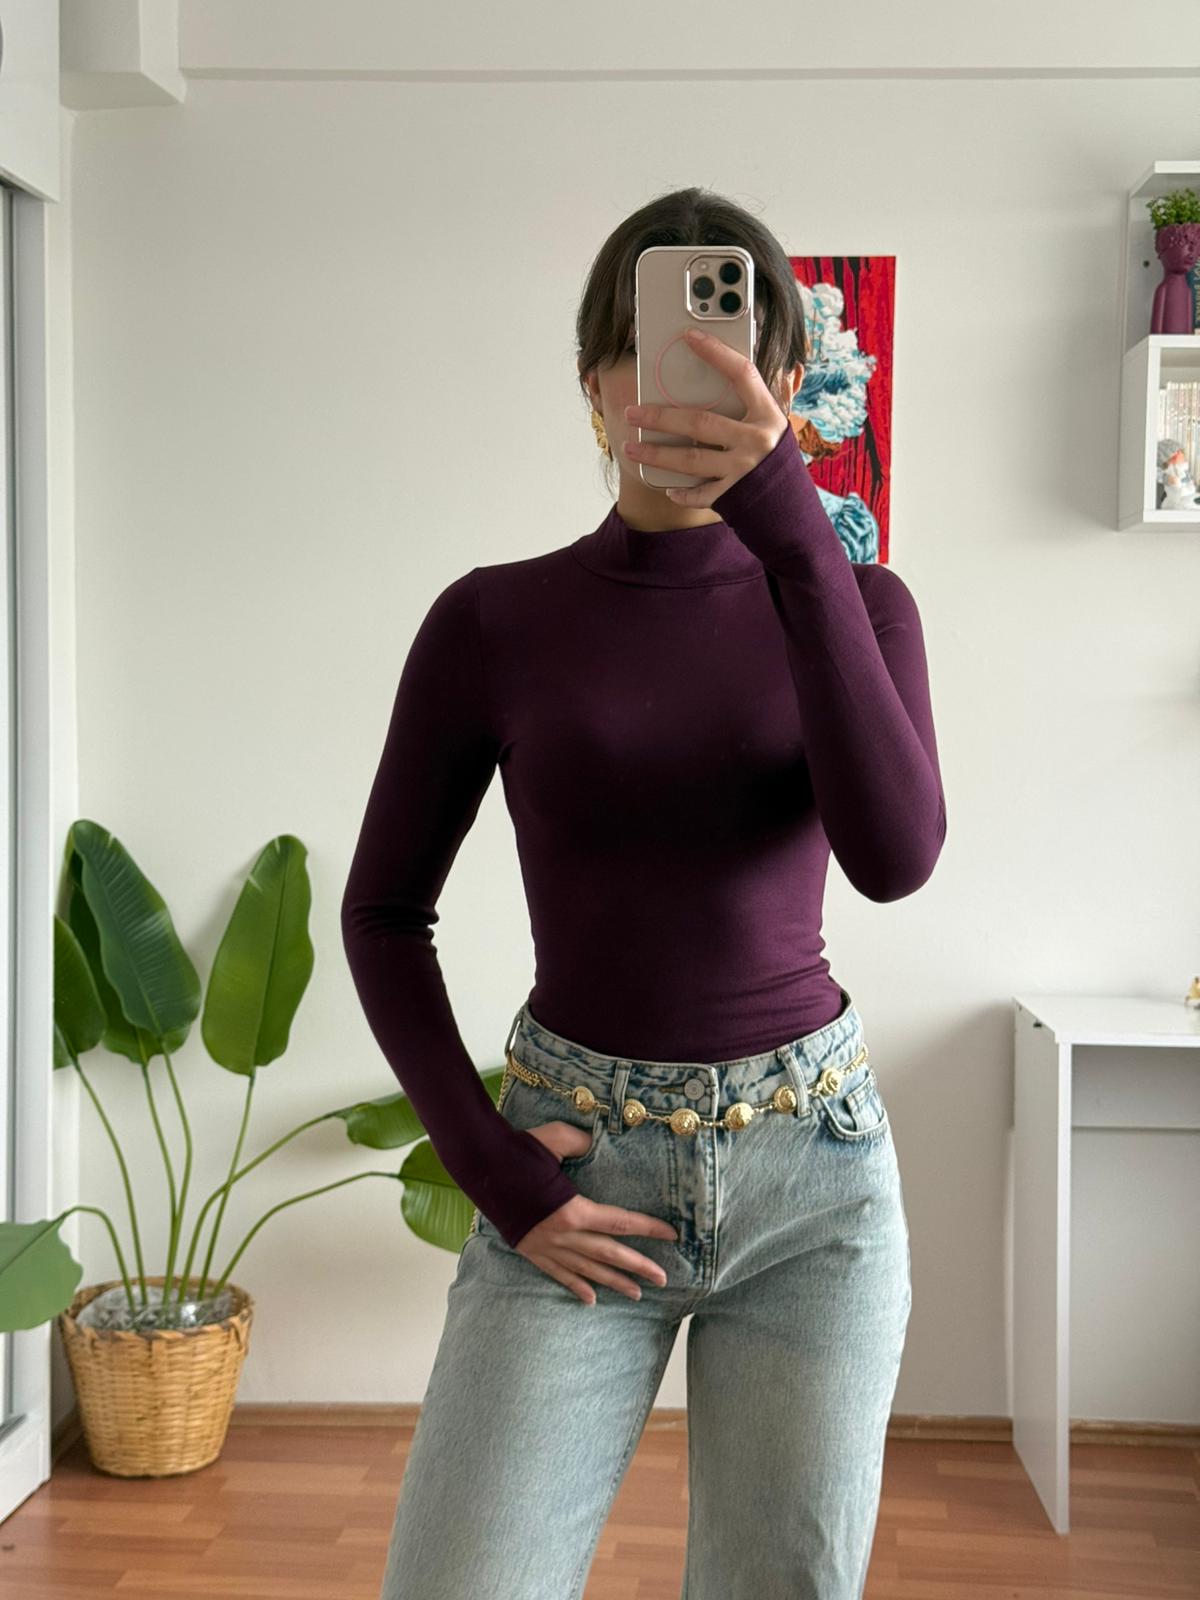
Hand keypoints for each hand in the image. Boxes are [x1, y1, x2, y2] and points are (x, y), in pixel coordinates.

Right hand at [519, 1121, 678, 1304]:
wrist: (478, 1169)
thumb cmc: (517, 1151)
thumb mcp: (554, 1138)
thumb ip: (580, 1142)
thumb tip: (597, 1142)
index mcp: (573, 1209)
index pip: (619, 1222)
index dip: (647, 1228)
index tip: (671, 1235)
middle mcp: (563, 1234)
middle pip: (608, 1254)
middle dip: (637, 1267)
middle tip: (662, 1279)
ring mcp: (546, 1246)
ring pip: (587, 1269)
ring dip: (613, 1282)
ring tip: (636, 1294)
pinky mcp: (531, 1250)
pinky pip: (558, 1274)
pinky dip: (576, 1286)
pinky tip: (591, 1299)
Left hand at [621, 327, 789, 506]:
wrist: (793, 504)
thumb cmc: (776, 458)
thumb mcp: (773, 426)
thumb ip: (750, 404)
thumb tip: (717, 373)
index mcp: (767, 414)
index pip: (741, 374)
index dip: (716, 353)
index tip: (689, 336)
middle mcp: (756, 440)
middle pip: (700, 422)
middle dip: (660, 417)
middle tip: (632, 413)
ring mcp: (744, 470)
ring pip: (690, 459)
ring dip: (656, 455)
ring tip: (631, 448)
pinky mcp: (735, 496)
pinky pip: (700, 494)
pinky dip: (682, 493)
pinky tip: (667, 488)